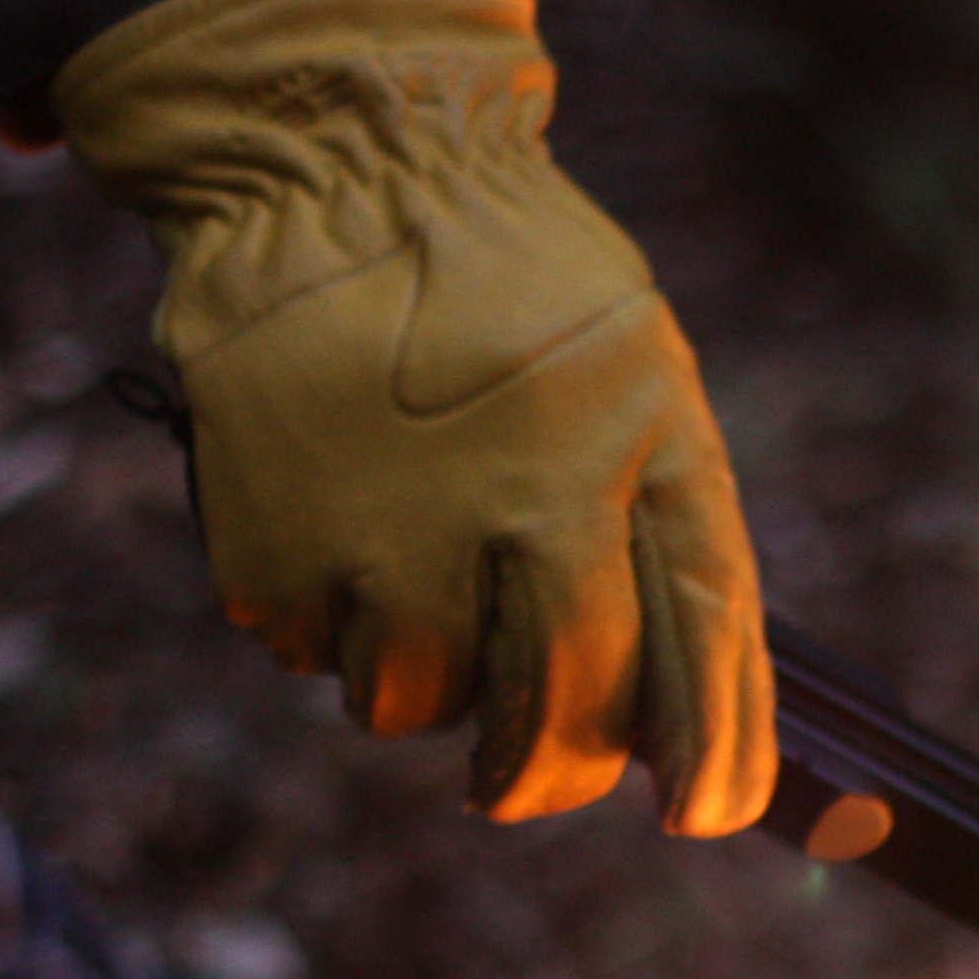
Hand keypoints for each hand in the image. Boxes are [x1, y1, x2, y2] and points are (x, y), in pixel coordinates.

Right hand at [53, 0, 772, 833]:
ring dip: (430, 674)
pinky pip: (312, 654)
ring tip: (423, 557)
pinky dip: (333, 620)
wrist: (335, 164)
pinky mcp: (268, 544)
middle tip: (535, 752)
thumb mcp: (649, 387)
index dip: (710, 756)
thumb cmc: (520, 294)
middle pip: (550, 723)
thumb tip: (708, 750)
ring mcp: (377, 534)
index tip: (701, 814)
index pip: (689, 653)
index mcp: (616, 457)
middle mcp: (505, 505)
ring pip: (416, 708)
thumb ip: (684, 550)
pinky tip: (345, 519)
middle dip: (552, 763)